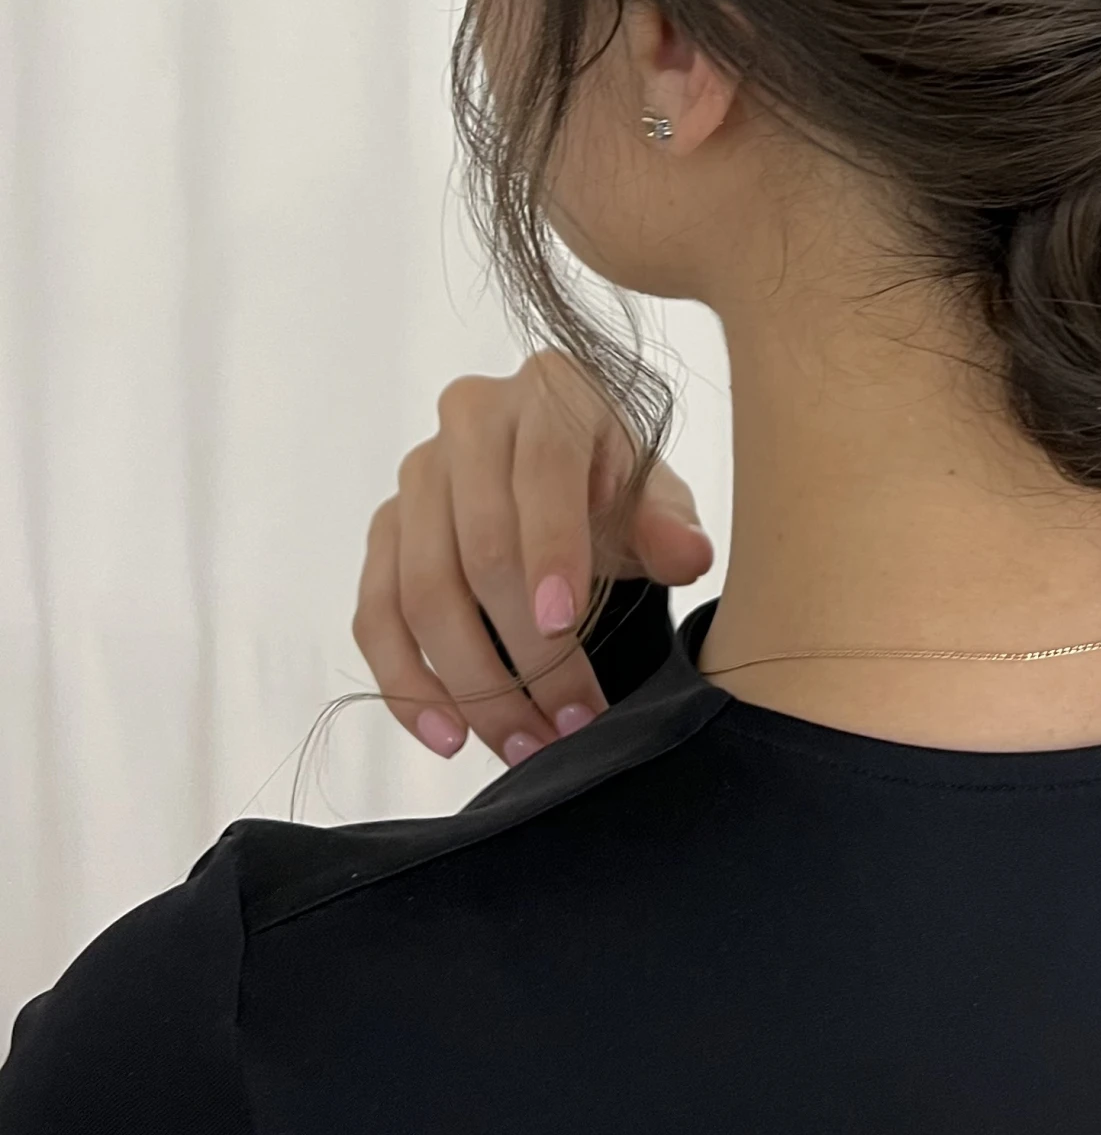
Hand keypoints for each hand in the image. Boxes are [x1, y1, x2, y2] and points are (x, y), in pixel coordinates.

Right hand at [353, 349, 714, 764]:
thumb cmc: (620, 488)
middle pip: (480, 546)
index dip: (552, 550)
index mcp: (550, 390)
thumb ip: (670, 526)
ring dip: (473, 685)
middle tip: (570, 721)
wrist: (575, 486)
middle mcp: (471, 421)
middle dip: (525, 649)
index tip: (565, 627)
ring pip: (422, 592)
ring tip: (525, 744)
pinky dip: (407, 684)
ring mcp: (416, 477)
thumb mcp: (657, 498)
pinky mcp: (384, 533)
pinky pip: (376, 616)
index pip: (543, 471)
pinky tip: (449, 735)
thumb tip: (690, 554)